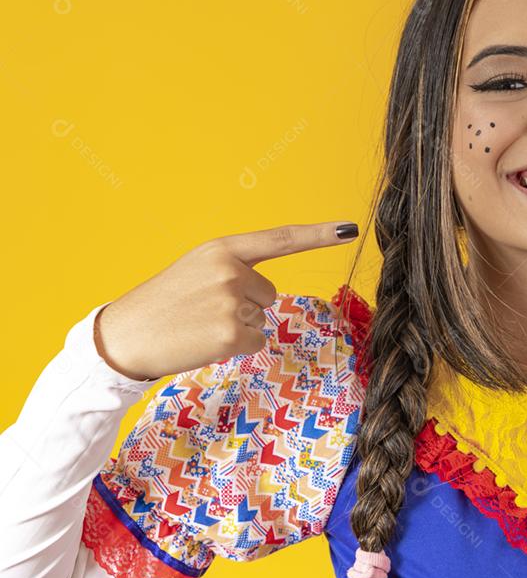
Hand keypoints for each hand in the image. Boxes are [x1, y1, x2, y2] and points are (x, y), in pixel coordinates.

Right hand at [95, 221, 358, 380]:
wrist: (125, 335)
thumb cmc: (164, 303)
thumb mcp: (197, 269)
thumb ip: (234, 269)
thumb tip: (268, 293)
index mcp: (223, 248)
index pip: (281, 239)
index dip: (319, 235)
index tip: (349, 230)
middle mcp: (231, 270)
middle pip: (269, 293)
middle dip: (245, 305)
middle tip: (203, 310)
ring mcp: (233, 302)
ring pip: (261, 318)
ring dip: (238, 326)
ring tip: (199, 324)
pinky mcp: (233, 334)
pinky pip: (256, 340)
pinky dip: (236, 347)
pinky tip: (205, 341)